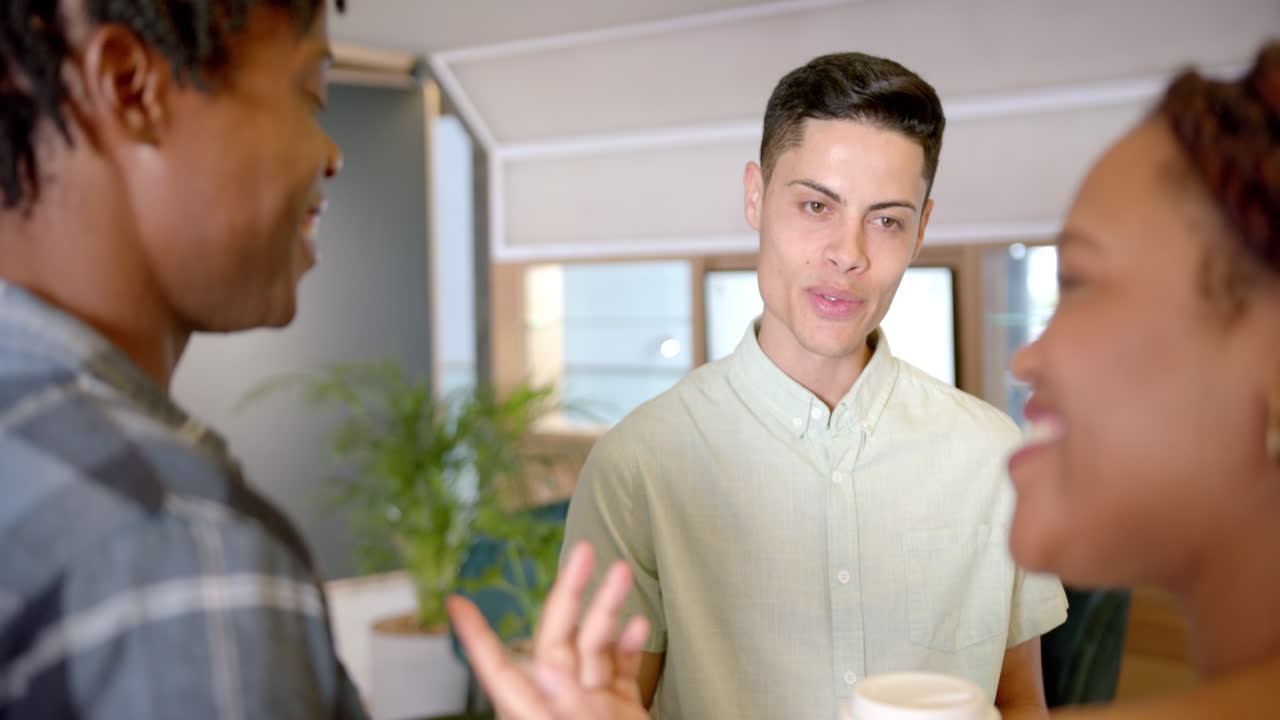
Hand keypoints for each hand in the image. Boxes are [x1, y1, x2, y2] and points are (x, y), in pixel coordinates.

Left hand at [448, 541, 650, 719]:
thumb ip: (553, 708)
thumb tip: (541, 667)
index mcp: (535, 717)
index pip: (499, 670)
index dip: (478, 638)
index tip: (456, 605)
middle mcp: (560, 707)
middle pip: (559, 640)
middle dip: (570, 592)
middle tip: (584, 549)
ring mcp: (590, 707)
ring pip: (595, 646)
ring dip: (607, 607)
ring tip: (621, 572)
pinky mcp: (619, 712)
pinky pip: (620, 670)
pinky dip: (630, 644)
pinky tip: (638, 622)